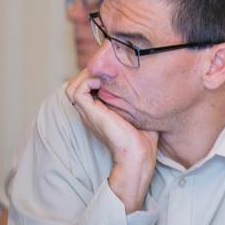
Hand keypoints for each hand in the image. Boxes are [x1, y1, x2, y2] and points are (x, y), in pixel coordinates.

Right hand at [64, 69, 157, 212]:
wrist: (139, 155)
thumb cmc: (144, 140)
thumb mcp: (140, 114)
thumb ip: (139, 102)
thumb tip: (152, 87)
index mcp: (100, 113)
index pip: (88, 88)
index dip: (98, 76)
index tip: (114, 70)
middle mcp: (90, 112)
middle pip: (77, 85)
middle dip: (91, 72)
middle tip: (109, 69)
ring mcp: (88, 113)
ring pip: (72, 86)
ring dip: (86, 75)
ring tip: (105, 74)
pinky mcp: (90, 113)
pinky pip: (76, 91)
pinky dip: (87, 81)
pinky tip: (105, 82)